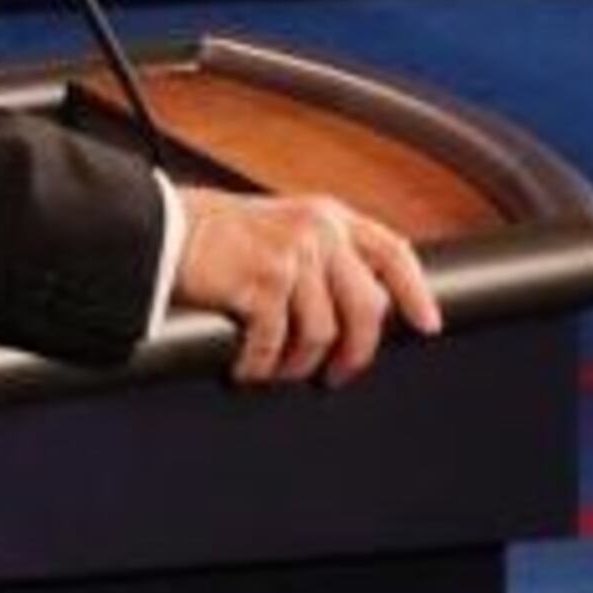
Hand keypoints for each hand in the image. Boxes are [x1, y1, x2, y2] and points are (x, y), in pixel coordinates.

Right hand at [173, 190, 443, 386]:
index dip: (416, 292)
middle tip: (337, 375)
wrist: (164, 230)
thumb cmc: (220, 235)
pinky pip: (275, 345)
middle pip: (367, 307)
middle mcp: (318, 232)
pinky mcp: (262, 284)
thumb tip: (360, 306)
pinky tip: (247, 368)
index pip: (393, 252)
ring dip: (300, 364)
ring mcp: (292, 257)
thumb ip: (324, 255)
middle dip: (357, 352)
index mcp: (330, 216)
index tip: (428, 326)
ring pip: (322, 333)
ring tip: (279, 370)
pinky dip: (261, 366)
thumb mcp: (286, 228)